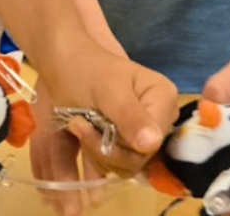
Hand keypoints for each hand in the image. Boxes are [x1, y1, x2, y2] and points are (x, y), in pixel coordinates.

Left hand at [30, 38, 177, 214]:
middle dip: (104, 147)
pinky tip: (85, 134)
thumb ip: (129, 115)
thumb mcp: (107, 89)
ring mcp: (146, 131)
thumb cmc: (85, 69)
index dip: (119, 143)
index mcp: (164, 97)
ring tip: (80, 125)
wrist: (65, 63)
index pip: (151, 143)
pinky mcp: (130, 140)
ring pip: (127, 165)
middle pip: (140, 157)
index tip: (90, 124)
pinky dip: (98, 155)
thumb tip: (151, 144)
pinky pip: (119, 164)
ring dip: (97, 152)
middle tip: (79, 124)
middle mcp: (161, 117)